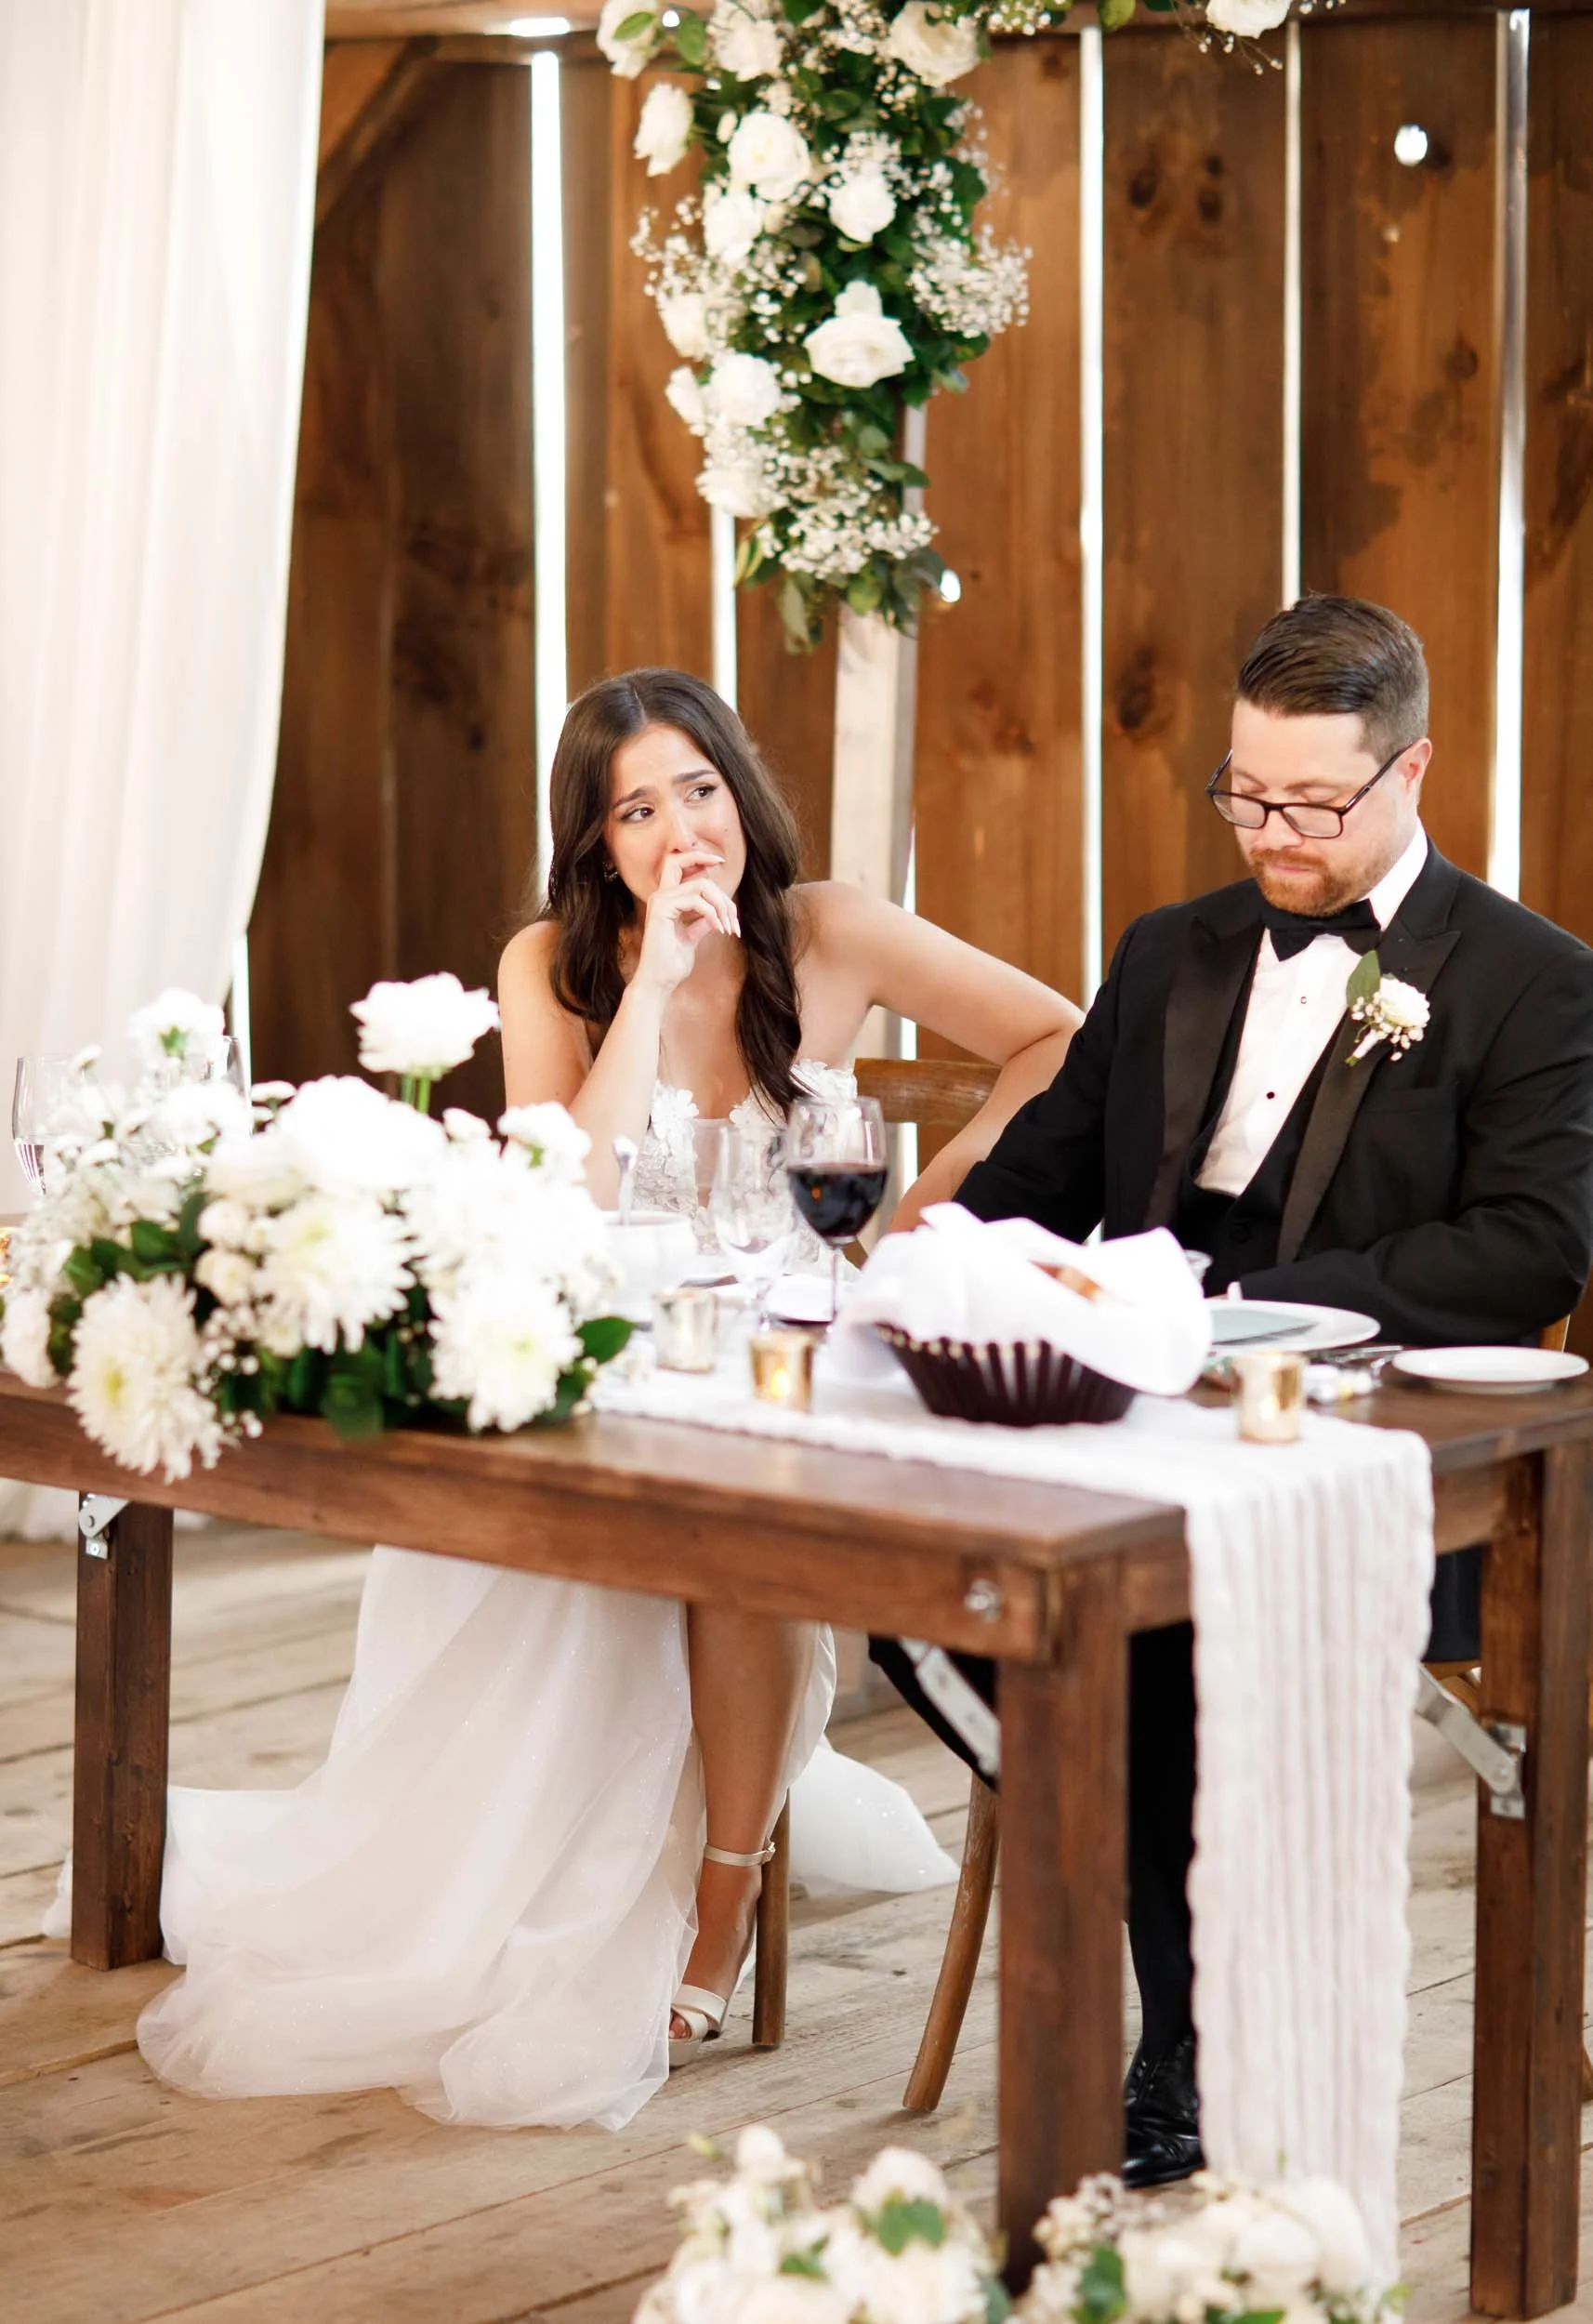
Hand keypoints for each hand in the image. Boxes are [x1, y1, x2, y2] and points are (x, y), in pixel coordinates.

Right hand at [633, 848, 741, 996]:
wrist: (659, 982)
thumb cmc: (672, 964)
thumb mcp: (692, 937)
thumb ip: (702, 921)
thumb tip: (717, 912)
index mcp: (666, 900)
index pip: (680, 864)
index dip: (700, 858)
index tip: (720, 862)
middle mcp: (661, 896)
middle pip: (691, 865)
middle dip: (719, 890)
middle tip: (734, 919)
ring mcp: (660, 900)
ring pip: (701, 885)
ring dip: (722, 906)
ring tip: (729, 928)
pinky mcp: (662, 908)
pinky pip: (696, 899)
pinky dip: (713, 914)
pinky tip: (720, 930)